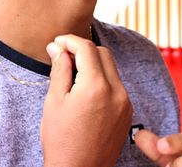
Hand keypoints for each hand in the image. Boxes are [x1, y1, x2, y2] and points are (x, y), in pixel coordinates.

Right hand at [40, 34, 132, 166]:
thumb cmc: (61, 141)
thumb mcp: (54, 102)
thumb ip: (59, 70)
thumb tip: (57, 47)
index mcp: (96, 87)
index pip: (86, 48)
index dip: (70, 41)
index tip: (57, 42)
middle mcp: (116, 91)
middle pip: (102, 54)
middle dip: (83, 49)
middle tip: (63, 56)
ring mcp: (125, 103)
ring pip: (111, 68)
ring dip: (93, 64)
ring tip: (72, 73)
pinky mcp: (127, 112)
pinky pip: (116, 85)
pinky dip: (102, 79)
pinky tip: (85, 89)